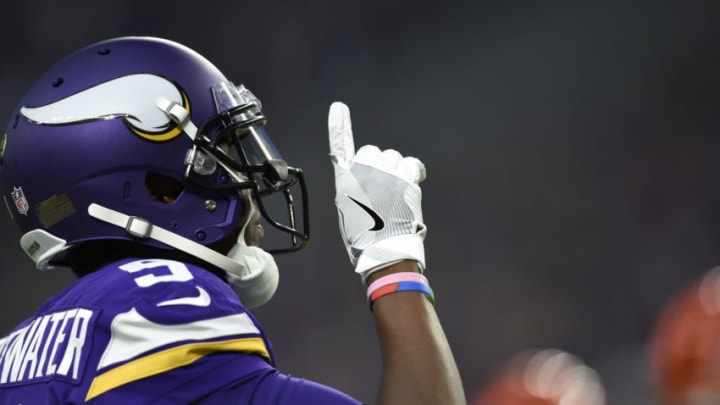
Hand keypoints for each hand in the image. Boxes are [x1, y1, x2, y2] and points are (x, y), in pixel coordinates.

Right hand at [328, 101, 426, 282]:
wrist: (384, 248)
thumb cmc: (365, 237)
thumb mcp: (348, 211)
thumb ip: (354, 190)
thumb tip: (367, 185)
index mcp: (345, 179)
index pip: (340, 145)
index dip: (338, 125)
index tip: (338, 107)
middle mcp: (363, 170)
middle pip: (374, 152)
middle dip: (380, 165)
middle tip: (384, 189)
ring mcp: (385, 172)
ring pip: (394, 159)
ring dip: (397, 171)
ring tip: (397, 196)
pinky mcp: (405, 177)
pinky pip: (412, 164)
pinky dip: (414, 172)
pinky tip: (414, 182)